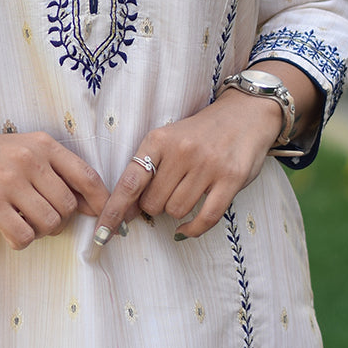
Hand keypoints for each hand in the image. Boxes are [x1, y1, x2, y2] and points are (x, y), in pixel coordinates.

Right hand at [0, 130, 108, 249]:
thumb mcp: (23, 150)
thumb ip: (55, 171)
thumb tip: (93, 204)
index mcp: (42, 144)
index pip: (87, 176)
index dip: (102, 202)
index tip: (104, 217)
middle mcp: (29, 159)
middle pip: (69, 206)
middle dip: (59, 219)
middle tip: (38, 216)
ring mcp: (9, 180)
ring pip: (50, 223)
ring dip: (40, 231)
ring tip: (22, 221)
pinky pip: (24, 236)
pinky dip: (21, 241)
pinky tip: (9, 231)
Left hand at [94, 92, 282, 244]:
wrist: (245, 114)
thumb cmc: (200, 133)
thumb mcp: (168, 139)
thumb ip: (148, 169)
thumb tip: (127, 210)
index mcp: (159, 139)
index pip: (129, 182)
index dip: (113, 211)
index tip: (101, 233)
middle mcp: (182, 151)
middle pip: (152, 203)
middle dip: (155, 206)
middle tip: (169, 191)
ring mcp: (208, 165)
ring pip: (176, 211)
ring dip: (176, 212)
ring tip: (188, 191)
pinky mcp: (231, 179)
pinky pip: (205, 218)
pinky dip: (192, 229)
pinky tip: (186, 227)